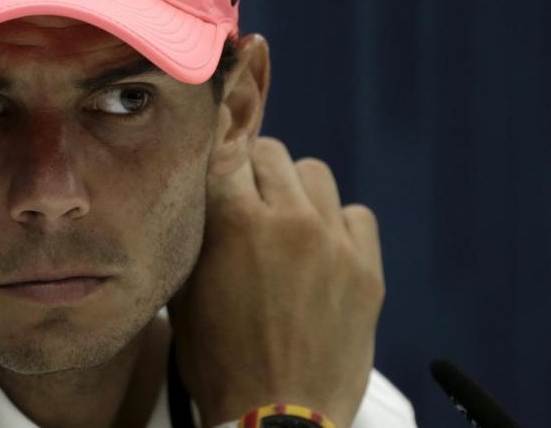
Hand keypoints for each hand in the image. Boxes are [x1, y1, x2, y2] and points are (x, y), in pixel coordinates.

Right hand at [168, 137, 384, 427]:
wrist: (278, 418)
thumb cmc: (219, 362)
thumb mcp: (184, 293)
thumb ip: (194, 236)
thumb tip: (202, 195)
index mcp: (234, 223)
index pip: (225, 150)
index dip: (215, 157)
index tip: (213, 164)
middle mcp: (289, 221)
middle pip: (271, 152)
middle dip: (252, 171)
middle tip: (245, 201)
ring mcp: (333, 244)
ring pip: (315, 175)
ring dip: (295, 192)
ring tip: (285, 225)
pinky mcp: (367, 271)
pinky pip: (356, 216)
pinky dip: (338, 225)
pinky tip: (322, 252)